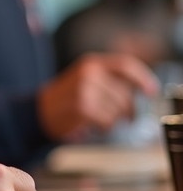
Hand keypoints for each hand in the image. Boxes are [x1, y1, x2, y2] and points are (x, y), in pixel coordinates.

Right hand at [37, 52, 158, 140]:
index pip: (126, 65)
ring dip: (114, 119)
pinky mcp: (82, 107)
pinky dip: (105, 127)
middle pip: (125, 93)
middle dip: (129, 109)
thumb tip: (140, 90)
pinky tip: (95, 125)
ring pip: (118, 109)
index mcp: (91, 63)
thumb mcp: (86, 79)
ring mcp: (84, 89)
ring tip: (101, 119)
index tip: (151, 92)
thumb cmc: (66, 98)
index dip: (143, 78)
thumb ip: (110, 80)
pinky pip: (107, 121)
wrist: (39, 111)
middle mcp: (89, 73)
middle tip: (127, 117)